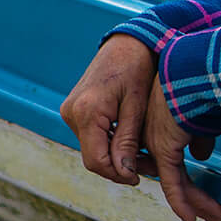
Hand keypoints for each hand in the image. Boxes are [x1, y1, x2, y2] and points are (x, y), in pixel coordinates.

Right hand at [60, 35, 157, 186]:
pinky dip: (110, 143)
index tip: (139, 178)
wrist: (128, 43)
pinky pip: (91, 136)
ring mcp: (71, 111)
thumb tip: (124, 173)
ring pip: (93, 148)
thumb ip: (128, 140)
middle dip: (120, 167)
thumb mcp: (137, 106)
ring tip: (146, 156)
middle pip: (93, 156)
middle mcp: (72, 113)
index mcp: (87, 112)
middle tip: (149, 168)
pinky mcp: (75, 109)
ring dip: (116, 156)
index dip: (118, 174)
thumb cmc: (137, 68)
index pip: (96, 160)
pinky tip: (132, 142)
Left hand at [141, 80, 220, 220]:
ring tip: (215, 215)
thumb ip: (199, 132)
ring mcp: (155, 141)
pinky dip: (182, 201)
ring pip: (174, 180)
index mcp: (160, 119)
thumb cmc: (206, 79)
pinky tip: (191, 218)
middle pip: (171, 171)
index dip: (184, 175)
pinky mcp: (163, 148)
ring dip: (197, 200)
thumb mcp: (203, 107)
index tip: (200, 189)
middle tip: (209, 208)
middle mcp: (152, 132)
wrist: (199, 68)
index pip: (169, 155)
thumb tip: (201, 153)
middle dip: (194, 193)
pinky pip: (174, 182)